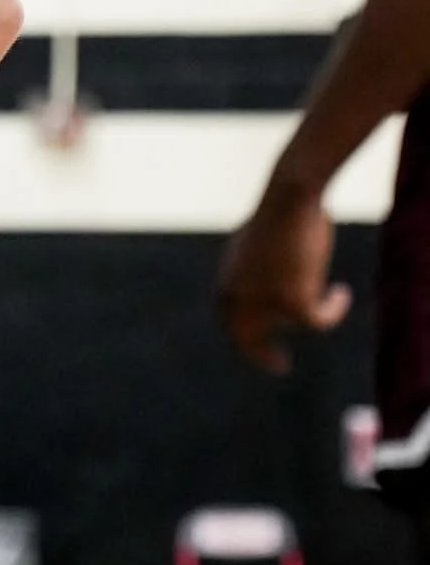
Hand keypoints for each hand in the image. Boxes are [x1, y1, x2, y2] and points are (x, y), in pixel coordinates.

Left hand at [216, 189, 351, 372]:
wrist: (288, 199)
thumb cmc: (274, 216)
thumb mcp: (251, 248)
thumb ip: (250, 276)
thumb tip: (263, 299)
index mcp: (225, 287)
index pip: (230, 324)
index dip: (245, 337)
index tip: (261, 346)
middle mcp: (238, 301)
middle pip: (248, 340)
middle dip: (262, 356)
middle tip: (279, 365)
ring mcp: (263, 304)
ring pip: (294, 320)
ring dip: (313, 305)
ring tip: (332, 292)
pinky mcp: (293, 303)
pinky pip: (317, 320)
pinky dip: (332, 309)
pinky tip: (340, 295)